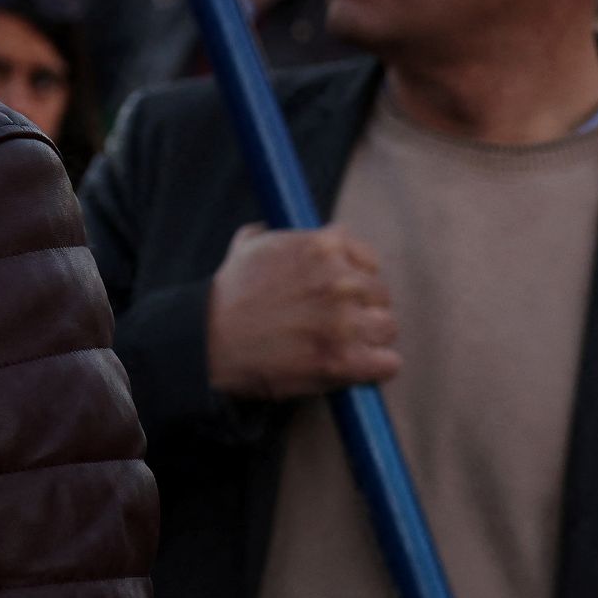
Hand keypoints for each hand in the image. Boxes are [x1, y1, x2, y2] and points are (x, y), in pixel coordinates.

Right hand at [206, 224, 397, 398]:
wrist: (208, 342)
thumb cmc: (228, 296)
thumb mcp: (247, 246)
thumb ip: (273, 235)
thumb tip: (271, 228)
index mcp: (324, 246)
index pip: (369, 260)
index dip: (356, 278)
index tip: (343, 294)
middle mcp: (340, 280)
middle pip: (381, 295)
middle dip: (364, 309)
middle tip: (341, 325)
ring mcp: (344, 322)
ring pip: (387, 328)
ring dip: (371, 339)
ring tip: (347, 348)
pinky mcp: (343, 361)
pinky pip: (388, 363)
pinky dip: (377, 368)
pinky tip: (356, 368)